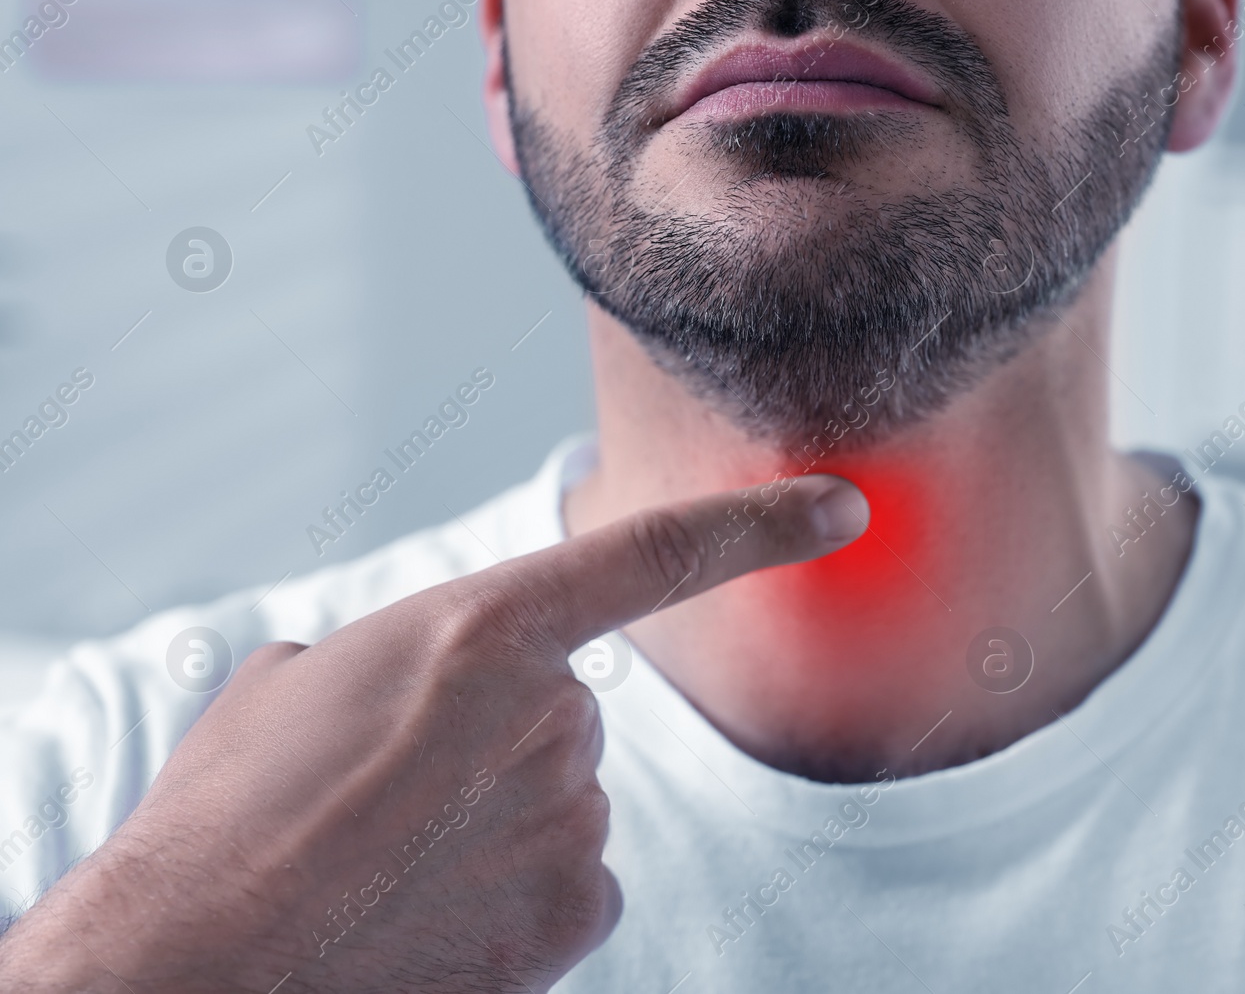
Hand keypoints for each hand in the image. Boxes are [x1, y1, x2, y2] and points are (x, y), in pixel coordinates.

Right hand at [0, 475, 867, 992]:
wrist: (192, 961)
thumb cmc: (224, 814)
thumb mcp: (295, 684)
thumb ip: (397, 662)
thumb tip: (414, 696)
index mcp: (488, 630)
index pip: (659, 554)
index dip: (763, 522)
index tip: (843, 506)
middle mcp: (557, 716)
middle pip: (569, 713)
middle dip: (500, 743)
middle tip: (394, 793)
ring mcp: (575, 819)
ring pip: (565, 804)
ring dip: (499, 825)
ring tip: (390, 860)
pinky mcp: (575, 916)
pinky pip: (570, 884)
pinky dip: (516, 899)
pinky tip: (434, 916)